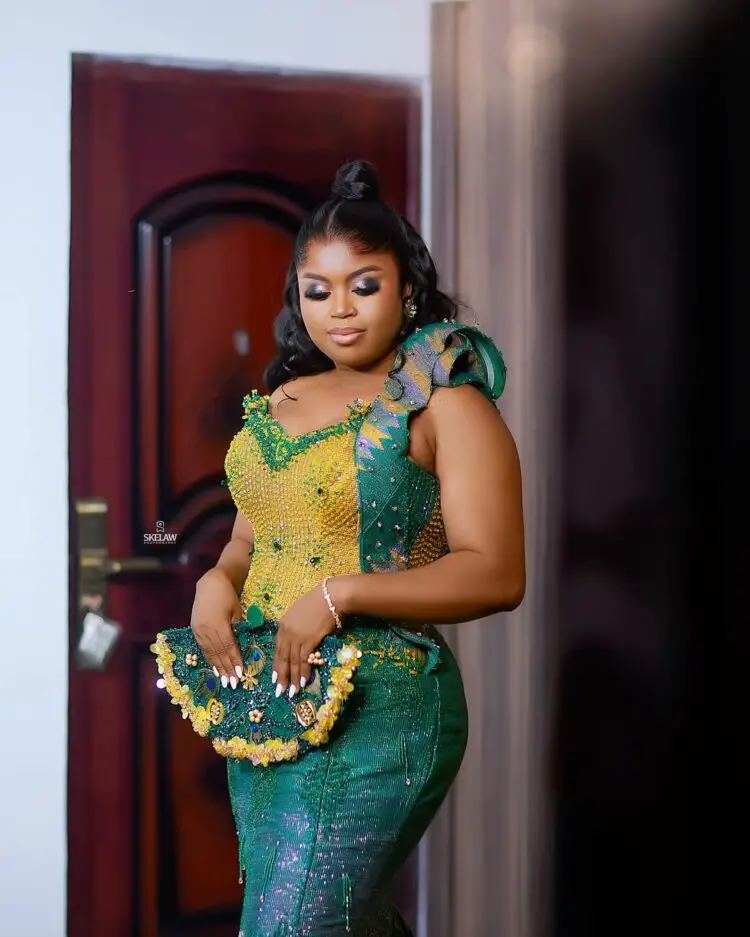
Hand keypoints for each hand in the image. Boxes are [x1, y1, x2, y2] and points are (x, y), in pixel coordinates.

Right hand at [191, 568, 243, 688]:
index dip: (234, 661)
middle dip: (226, 669)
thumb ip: (237, 628)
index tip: (240, 674)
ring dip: (217, 667)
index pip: (228, 647)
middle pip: (218, 652)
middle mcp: (207, 629)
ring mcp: (199, 630)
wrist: (210, 583)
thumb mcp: (237, 611)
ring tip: (223, 680)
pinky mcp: (194, 629)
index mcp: (219, 624)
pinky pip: (202, 648)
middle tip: (233, 683)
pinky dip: (209, 659)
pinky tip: (213, 668)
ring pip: (209, 652)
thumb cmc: (228, 596)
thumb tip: (240, 646)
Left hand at [272, 583, 338, 698]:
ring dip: (293, 678)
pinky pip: (304, 659)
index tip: (275, 678)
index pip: (278, 649)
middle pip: (282, 658)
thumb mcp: (300, 614)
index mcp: (283, 625)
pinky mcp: (309, 640)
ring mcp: (297, 636)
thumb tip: (299, 644)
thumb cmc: (319, 602)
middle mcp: (287, 632)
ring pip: (292, 661)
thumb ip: (296, 628)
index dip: (277, 665)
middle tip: (280, 691)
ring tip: (293, 692)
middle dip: (281, 676)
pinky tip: (304, 681)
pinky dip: (304, 672)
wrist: (331, 596)